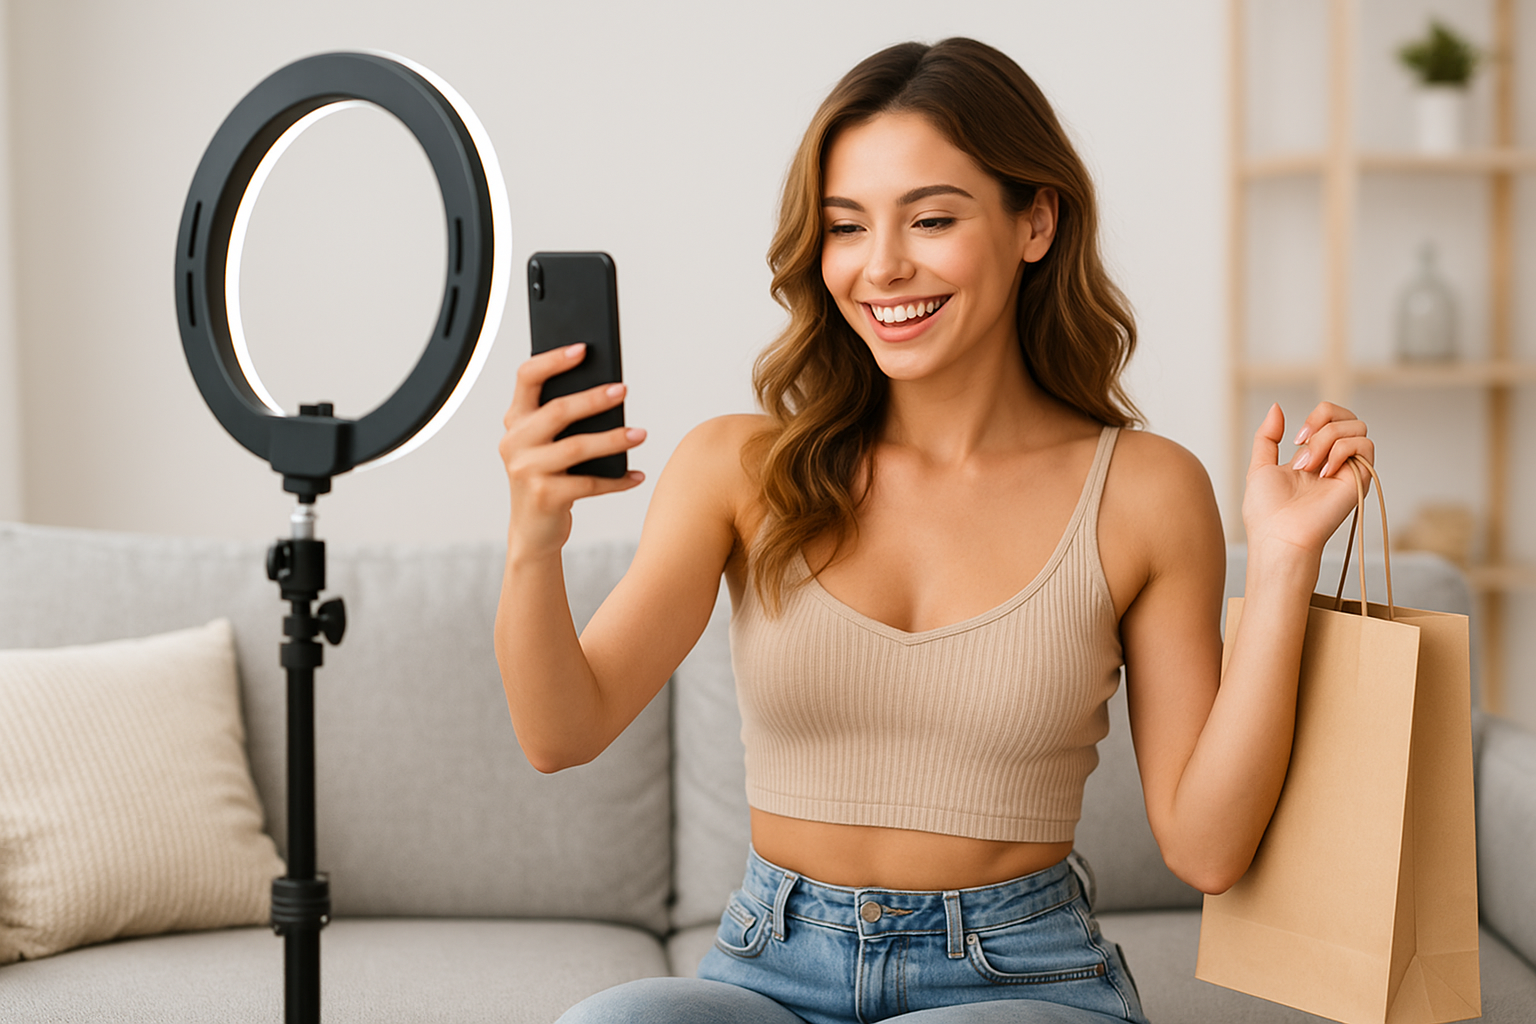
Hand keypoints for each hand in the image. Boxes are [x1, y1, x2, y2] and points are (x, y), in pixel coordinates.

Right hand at [499, 343, 645, 555]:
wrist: (533, 531)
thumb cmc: (547, 478)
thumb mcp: (547, 445)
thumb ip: (563, 419)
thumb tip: (609, 390)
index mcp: (515, 421)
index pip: (527, 378)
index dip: (553, 360)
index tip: (583, 349)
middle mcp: (515, 442)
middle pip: (557, 411)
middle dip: (593, 399)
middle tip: (623, 389)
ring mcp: (526, 470)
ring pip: (576, 447)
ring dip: (613, 439)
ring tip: (640, 433)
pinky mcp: (544, 496)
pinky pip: (588, 483)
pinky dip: (616, 480)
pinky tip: (636, 475)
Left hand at [1242, 402, 1373, 559]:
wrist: (1278, 535)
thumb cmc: (1267, 511)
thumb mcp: (1260, 465)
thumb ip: (1267, 436)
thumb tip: (1277, 407)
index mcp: (1314, 457)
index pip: (1332, 417)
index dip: (1317, 417)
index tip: (1294, 439)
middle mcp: (1335, 461)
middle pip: (1347, 416)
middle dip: (1321, 422)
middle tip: (1301, 445)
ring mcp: (1349, 469)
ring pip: (1357, 427)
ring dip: (1326, 440)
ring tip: (1309, 466)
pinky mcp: (1360, 479)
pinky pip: (1364, 445)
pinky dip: (1340, 450)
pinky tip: (1324, 472)